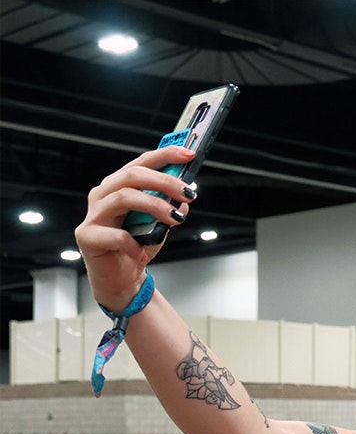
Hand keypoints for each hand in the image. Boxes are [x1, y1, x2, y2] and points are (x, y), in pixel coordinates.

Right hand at [74, 146, 195, 309]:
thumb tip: (184, 196)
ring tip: (175, 219)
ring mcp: (93, 214)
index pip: (141, 163)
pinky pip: (117, 235)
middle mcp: (103, 195)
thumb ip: (170, 206)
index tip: (188, 154)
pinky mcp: (87, 236)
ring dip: (155, 206)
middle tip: (188, 193)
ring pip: (124, 197)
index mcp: (119, 186)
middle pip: (132, 176)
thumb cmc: (138, 246)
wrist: (122, 279)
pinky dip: (136, 244)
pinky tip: (144, 253)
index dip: (165, 155)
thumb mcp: (160, 224)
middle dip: (164, 181)